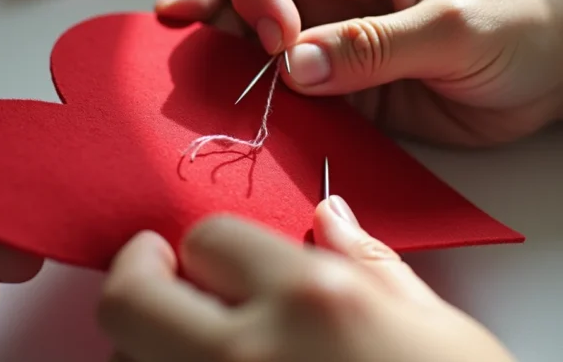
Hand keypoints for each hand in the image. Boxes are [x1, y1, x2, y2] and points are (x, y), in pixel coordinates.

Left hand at [97, 198, 515, 361]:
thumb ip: (370, 263)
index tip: (219, 257)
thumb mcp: (438, 331)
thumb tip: (331, 214)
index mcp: (314, 302)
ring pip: (124, 361)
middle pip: (130, 297)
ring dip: (148, 343)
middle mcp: (247, 359)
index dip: (213, 244)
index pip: (208, 237)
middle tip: (162, 274)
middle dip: (139, 274)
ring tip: (193, 345)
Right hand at [156, 0, 562, 144]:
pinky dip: (243, 89)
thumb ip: (375, 45)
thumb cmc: (520, 25)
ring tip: (188, 65)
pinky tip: (220, 95)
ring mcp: (321, 24)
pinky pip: (271, 78)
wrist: (547, 74)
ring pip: (242, 26)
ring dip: (213, 45)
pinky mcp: (326, 72)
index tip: (278, 38)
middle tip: (181, 27)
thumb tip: (294, 68)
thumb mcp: (457, 27)